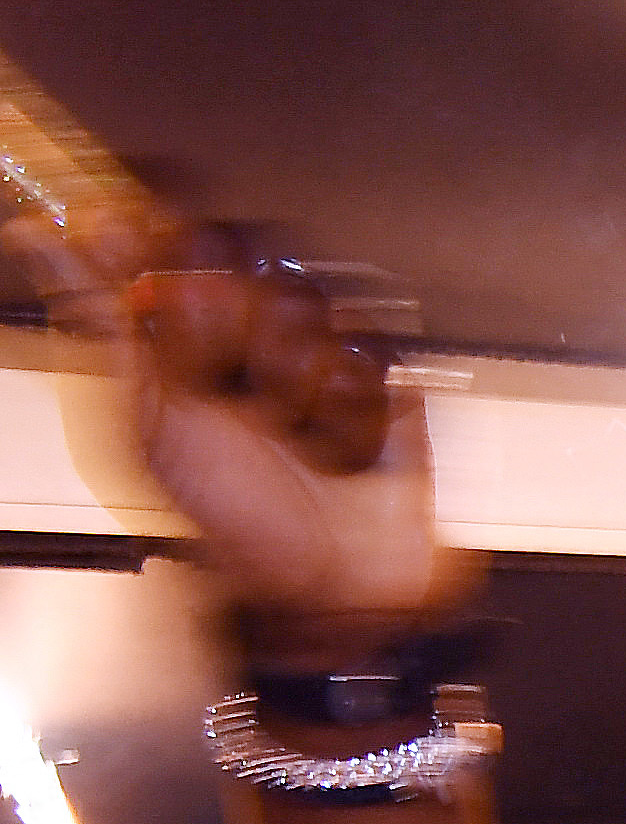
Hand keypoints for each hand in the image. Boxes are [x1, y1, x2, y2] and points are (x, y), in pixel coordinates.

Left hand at [10, 205, 462, 654]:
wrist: (332, 594)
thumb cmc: (229, 524)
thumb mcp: (142, 422)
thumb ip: (99, 323)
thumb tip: (44, 236)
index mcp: (174, 338)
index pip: (163, 237)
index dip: (160, 229)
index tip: (156, 243)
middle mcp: (242, 338)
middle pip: (246, 261)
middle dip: (240, 325)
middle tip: (233, 385)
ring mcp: (313, 357)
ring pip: (311, 303)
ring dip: (297, 376)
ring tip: (291, 432)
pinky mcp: (382, 383)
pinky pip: (373, 351)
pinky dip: (353, 404)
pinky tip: (340, 445)